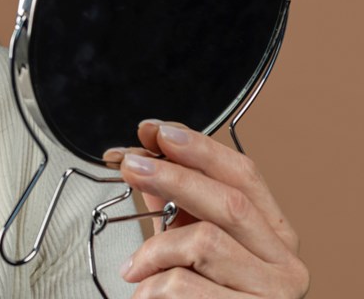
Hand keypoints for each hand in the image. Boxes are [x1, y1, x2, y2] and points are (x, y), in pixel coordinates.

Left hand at [106, 121, 308, 296]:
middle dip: (172, 176)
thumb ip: (170, 200)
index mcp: (274, 235)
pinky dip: (152, 287)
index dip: (199, 147)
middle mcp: (284, 263)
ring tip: (134, 269)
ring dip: (155, 250)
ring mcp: (272, 295)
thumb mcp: (191, 243)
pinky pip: (184, 287)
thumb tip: (136, 153)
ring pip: (204, 242)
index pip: (243, 175)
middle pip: (228, 202)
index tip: (155, 131)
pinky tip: (145, 294)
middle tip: (130, 165)